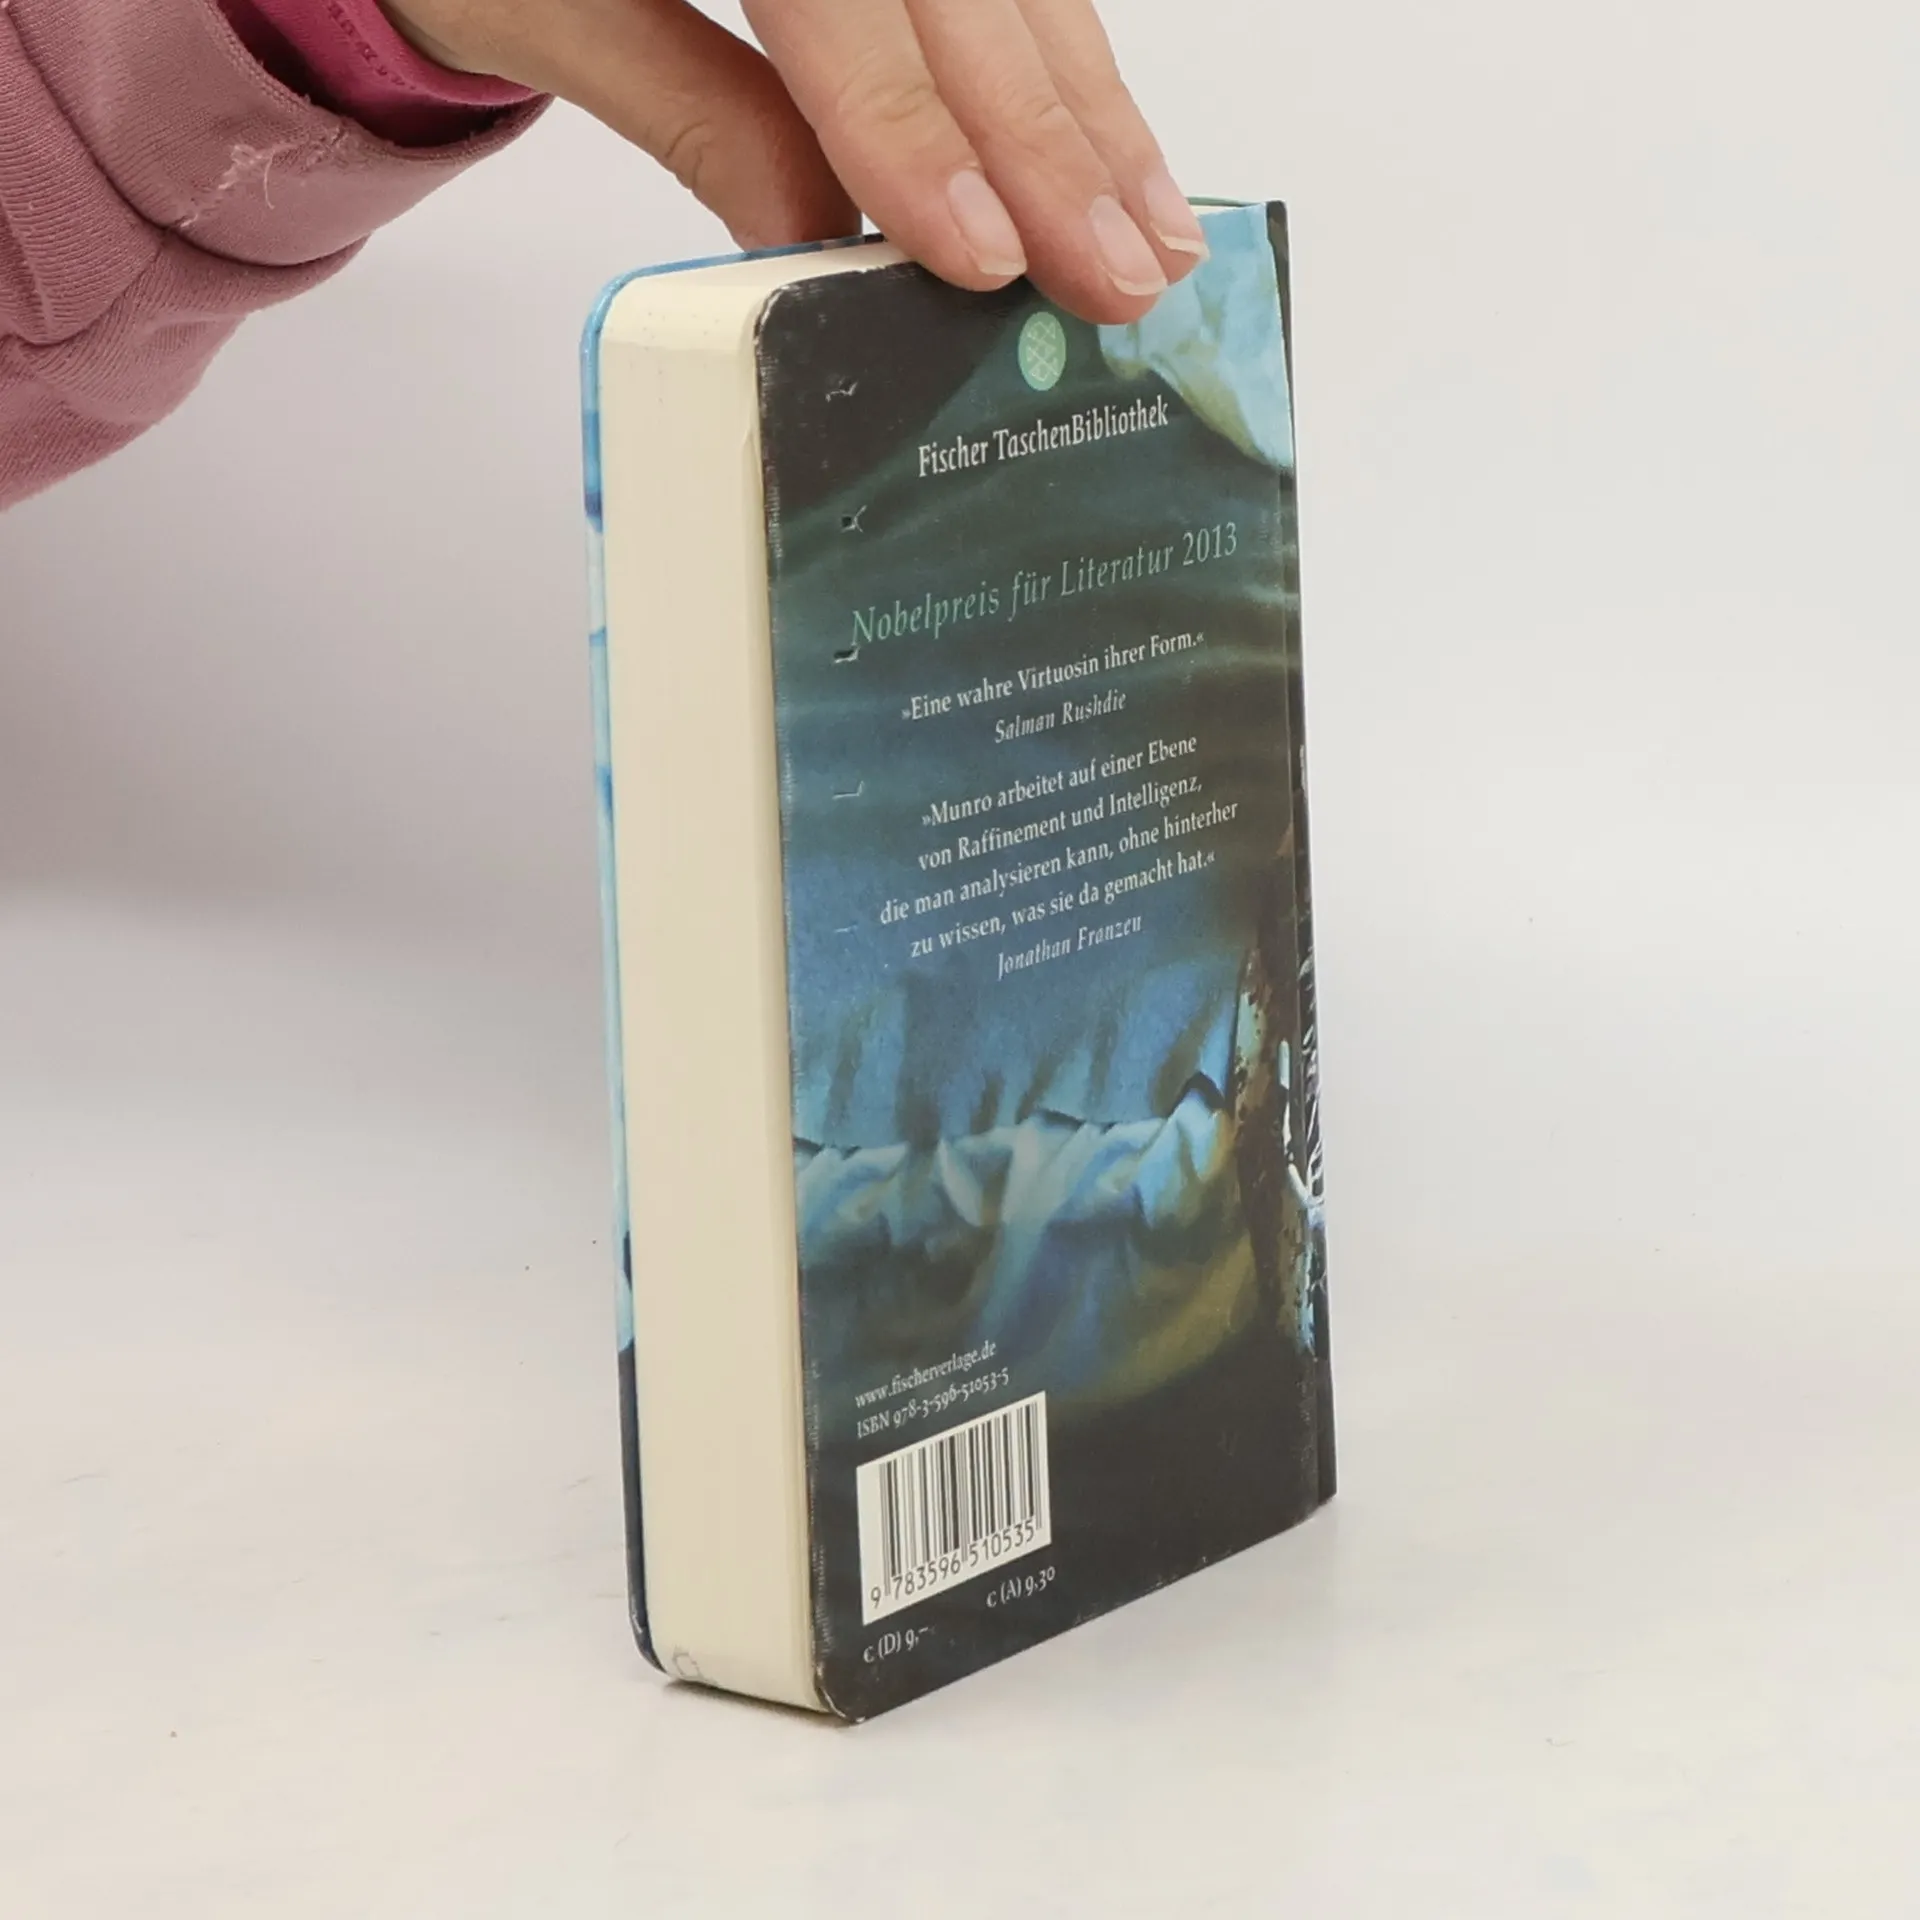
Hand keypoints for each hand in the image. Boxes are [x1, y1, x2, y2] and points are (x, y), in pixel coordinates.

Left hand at [378, 0, 1207, 324]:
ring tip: (1155, 245)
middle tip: (1113, 280)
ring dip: (1097, 117)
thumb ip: (691, 107)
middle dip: (1051, 141)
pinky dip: (1079, 71)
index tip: (979, 254)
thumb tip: (818, 240)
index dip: (917, 127)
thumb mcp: (543, 8)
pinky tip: (1126, 161)